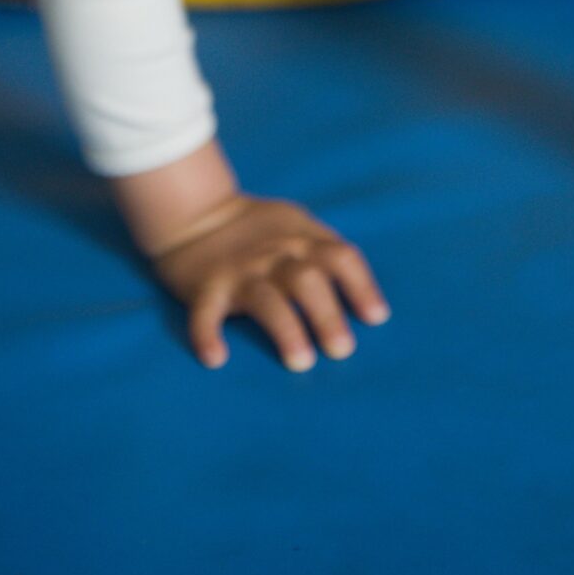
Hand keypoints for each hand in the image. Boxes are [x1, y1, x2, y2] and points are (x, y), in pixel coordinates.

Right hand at [149, 192, 390, 372]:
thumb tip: (368, 303)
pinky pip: (205, 313)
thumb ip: (326, 253)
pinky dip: (207, 335)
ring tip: (300, 361)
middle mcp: (274, 255)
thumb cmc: (258, 230)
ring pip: (266, 300)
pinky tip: (215, 358)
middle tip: (342, 350)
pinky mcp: (205, 289)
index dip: (361, 286)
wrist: (198, 213)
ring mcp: (239, 272)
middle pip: (307, 280)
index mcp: (301, 240)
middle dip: (327, 314)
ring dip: (285, 329)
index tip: (376, 318)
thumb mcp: (297, 226)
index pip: (340, 257)